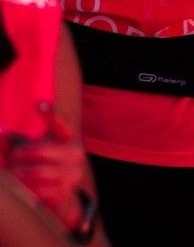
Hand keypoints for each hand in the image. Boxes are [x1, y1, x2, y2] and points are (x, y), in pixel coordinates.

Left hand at [2, 108, 88, 222]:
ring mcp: (72, 174)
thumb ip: (17, 143)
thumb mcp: (35, 151)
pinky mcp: (65, 192)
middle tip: (10, 158)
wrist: (61, 195)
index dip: (52, 113)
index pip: (61, 124)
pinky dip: (25, 189)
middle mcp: (76, 154)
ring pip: (37, 172)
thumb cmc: (44, 167)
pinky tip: (20, 187)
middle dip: (20, 156)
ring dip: (19, 174)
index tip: (39, 104)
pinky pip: (38, 190)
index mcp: (69, 140)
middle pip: (41, 151)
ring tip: (12, 174)